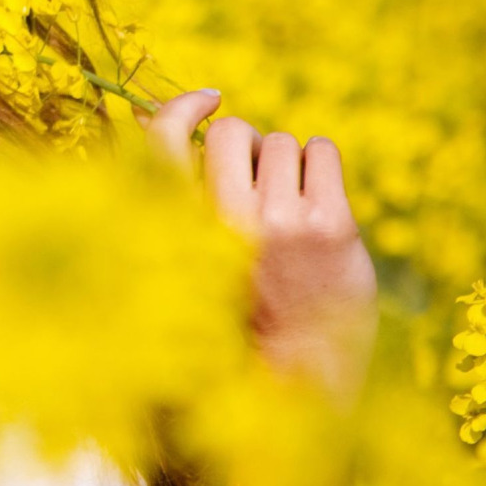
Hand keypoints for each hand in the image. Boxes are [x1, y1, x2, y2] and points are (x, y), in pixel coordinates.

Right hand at [140, 90, 378, 402]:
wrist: (298, 386)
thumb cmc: (238, 322)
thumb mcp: (187, 267)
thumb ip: (175, 205)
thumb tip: (152, 120)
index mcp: (180, 234)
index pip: (162, 142)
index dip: (180, 109)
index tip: (208, 100)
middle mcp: (226, 223)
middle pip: (232, 132)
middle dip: (246, 144)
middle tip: (259, 184)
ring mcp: (282, 223)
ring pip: (282, 143)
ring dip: (287, 164)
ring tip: (291, 210)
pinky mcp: (332, 227)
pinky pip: (323, 151)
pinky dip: (321, 166)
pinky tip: (319, 205)